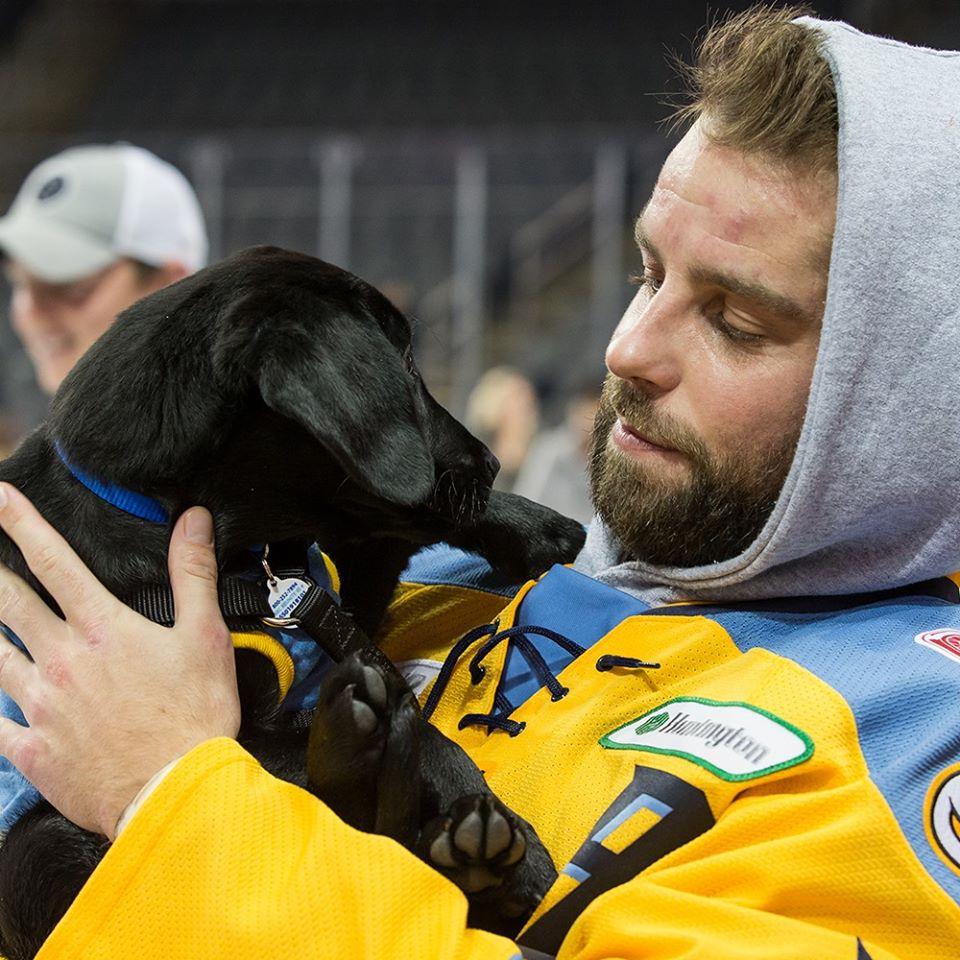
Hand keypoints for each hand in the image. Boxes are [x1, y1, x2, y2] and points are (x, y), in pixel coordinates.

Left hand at [0, 484, 240, 838]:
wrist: (174, 792)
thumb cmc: (195, 712)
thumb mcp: (205, 636)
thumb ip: (193, 574)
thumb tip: (191, 519)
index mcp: (102, 628)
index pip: (54, 561)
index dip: (23, 524)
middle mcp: (61, 659)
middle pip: (9, 602)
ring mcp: (39, 705)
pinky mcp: (30, 749)